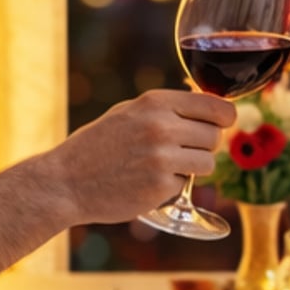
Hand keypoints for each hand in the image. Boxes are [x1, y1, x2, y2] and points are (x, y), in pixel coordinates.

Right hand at [47, 90, 235, 225]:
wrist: (65, 182)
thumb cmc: (98, 146)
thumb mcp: (130, 113)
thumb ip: (167, 110)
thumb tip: (210, 108)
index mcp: (155, 102)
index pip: (217, 107)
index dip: (225, 118)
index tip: (223, 124)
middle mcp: (162, 126)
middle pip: (215, 136)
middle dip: (203, 146)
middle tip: (180, 151)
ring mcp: (162, 157)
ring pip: (208, 163)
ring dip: (193, 168)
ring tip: (164, 167)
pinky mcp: (161, 186)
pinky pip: (187, 185)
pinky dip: (172, 187)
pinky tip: (147, 183)